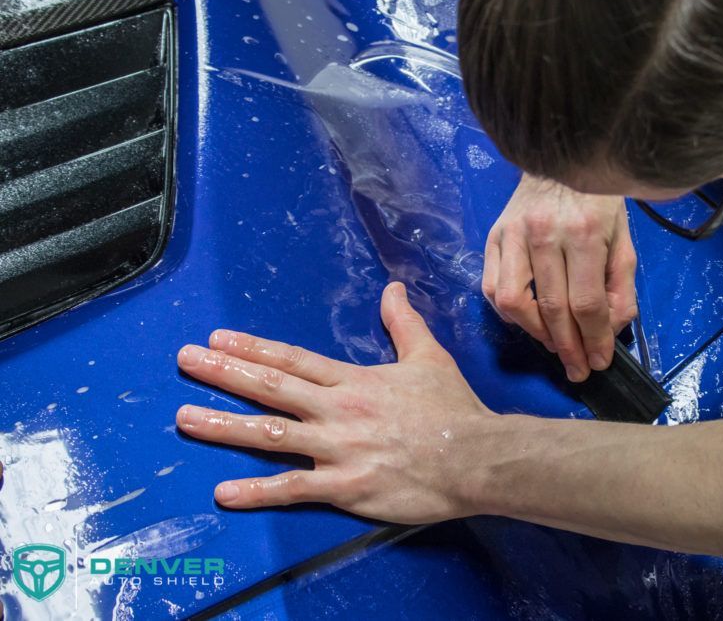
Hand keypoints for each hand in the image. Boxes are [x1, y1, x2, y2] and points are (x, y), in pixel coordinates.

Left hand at [174, 282, 494, 523]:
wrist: (478, 458)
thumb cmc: (454, 410)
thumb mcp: (429, 357)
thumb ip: (404, 322)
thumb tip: (393, 288)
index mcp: (355, 380)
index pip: (294, 360)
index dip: (253, 348)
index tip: (217, 339)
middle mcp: (339, 410)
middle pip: (272, 388)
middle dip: (224, 373)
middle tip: (185, 360)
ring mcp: (339, 449)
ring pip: (271, 435)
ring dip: (224, 425)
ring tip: (185, 417)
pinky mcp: (346, 487)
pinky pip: (294, 489)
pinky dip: (257, 492)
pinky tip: (224, 493)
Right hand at [484, 174, 637, 381]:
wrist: (560, 159)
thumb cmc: (597, 200)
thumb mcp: (623, 238)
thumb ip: (621, 285)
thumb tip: (611, 328)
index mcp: (584, 233)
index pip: (586, 303)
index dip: (594, 340)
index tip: (600, 362)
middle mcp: (545, 235)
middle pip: (551, 309)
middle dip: (568, 348)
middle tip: (578, 370)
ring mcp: (513, 235)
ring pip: (514, 302)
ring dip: (535, 333)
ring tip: (554, 345)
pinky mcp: (493, 237)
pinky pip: (492, 288)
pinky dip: (509, 313)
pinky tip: (529, 320)